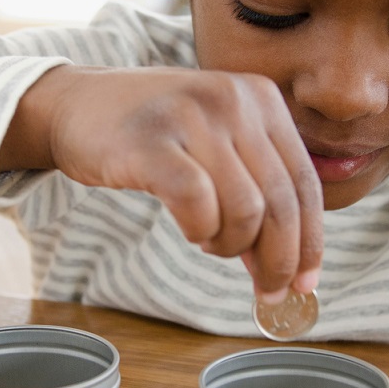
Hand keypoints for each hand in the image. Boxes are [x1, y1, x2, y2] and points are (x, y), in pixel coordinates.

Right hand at [0, 65, 323, 300]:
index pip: (304, 181)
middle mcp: (234, 100)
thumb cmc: (152, 133)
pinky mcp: (152, 142)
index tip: (306, 281)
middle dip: (279, 259)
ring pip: (245, 210)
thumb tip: (285, 265)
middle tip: (269, 291)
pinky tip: (191, 230)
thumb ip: (254, 188)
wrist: (77, 104)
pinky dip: (200, 231)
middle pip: (280, 201)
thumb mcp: (216, 139)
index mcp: (261, 97)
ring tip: (210, 241)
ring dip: (231, 245)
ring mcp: (193, 117)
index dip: (311, 240)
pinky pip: (197, 204)